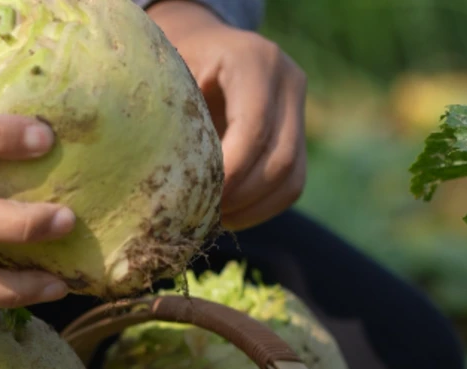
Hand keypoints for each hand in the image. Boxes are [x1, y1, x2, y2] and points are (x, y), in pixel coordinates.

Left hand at [148, 1, 306, 229]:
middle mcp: (287, 81)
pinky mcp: (299, 136)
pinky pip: (290, 186)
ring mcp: (299, 109)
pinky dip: (260, 209)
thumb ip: (173, 124)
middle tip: (202, 217)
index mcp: (253, 61)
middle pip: (280, 159)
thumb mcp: (167, 85)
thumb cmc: (173, 70)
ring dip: (251, 209)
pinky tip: (228, 214)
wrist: (199, 50)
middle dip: (240, 197)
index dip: (230, 173)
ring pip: (291, 178)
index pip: (254, 129)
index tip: (198, 200)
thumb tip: (168, 189)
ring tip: (213, 219)